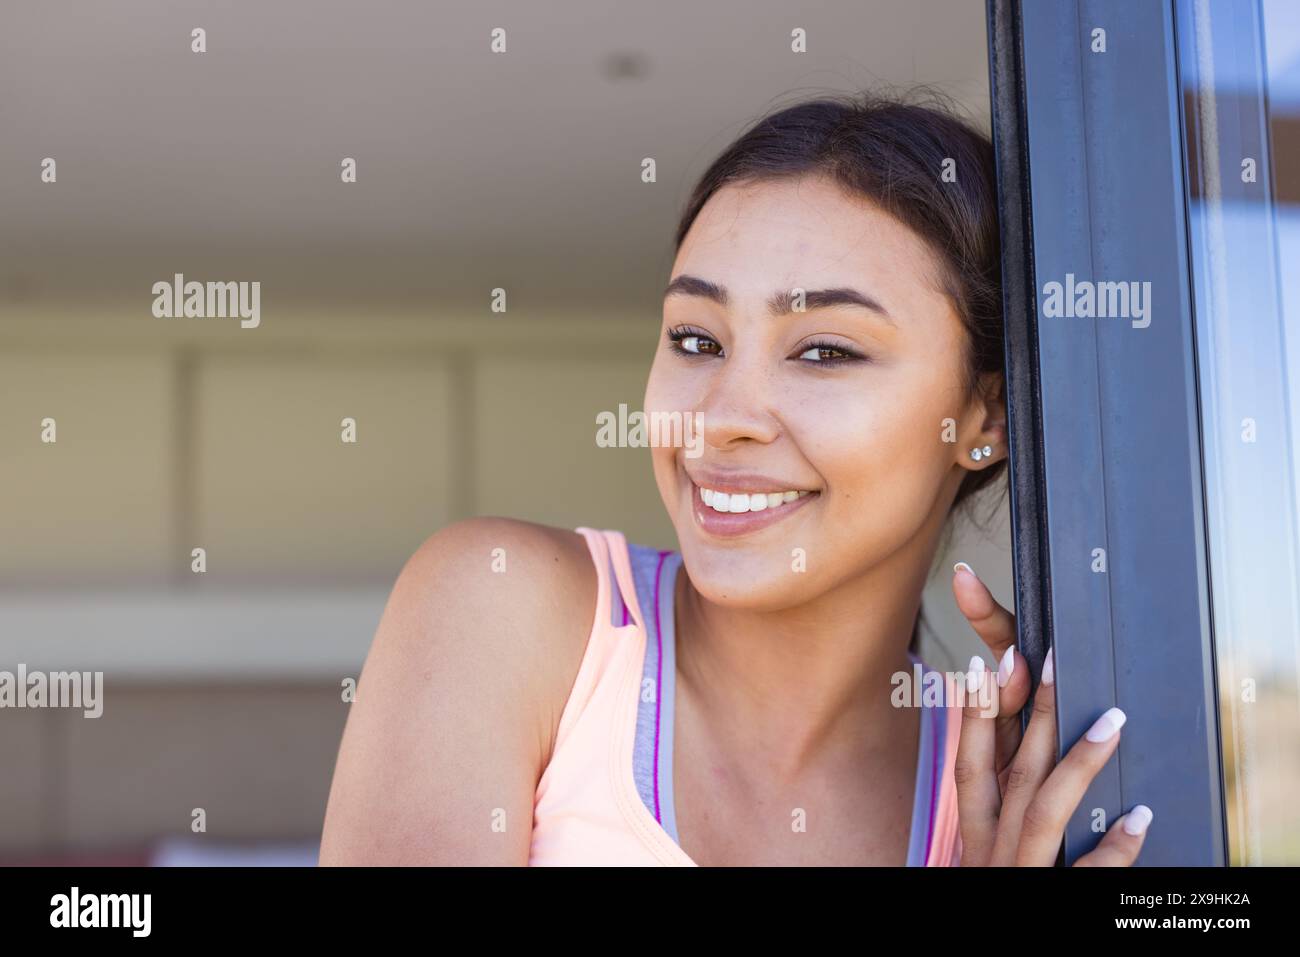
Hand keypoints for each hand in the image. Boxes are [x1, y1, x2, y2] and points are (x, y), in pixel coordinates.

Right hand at [949, 562, 1152, 865]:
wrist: (989, 956)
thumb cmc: (996, 877)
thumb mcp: (983, 826)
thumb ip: (995, 772)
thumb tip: (999, 698)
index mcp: (976, 814)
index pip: (969, 750)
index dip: (977, 704)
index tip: (988, 658)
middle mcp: (990, 835)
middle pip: (1011, 761)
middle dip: (1031, 705)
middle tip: (1059, 655)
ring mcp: (1020, 865)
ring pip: (1044, 805)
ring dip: (1076, 757)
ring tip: (1114, 717)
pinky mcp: (1051, 895)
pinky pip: (1086, 871)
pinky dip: (1113, 846)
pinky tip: (1141, 817)